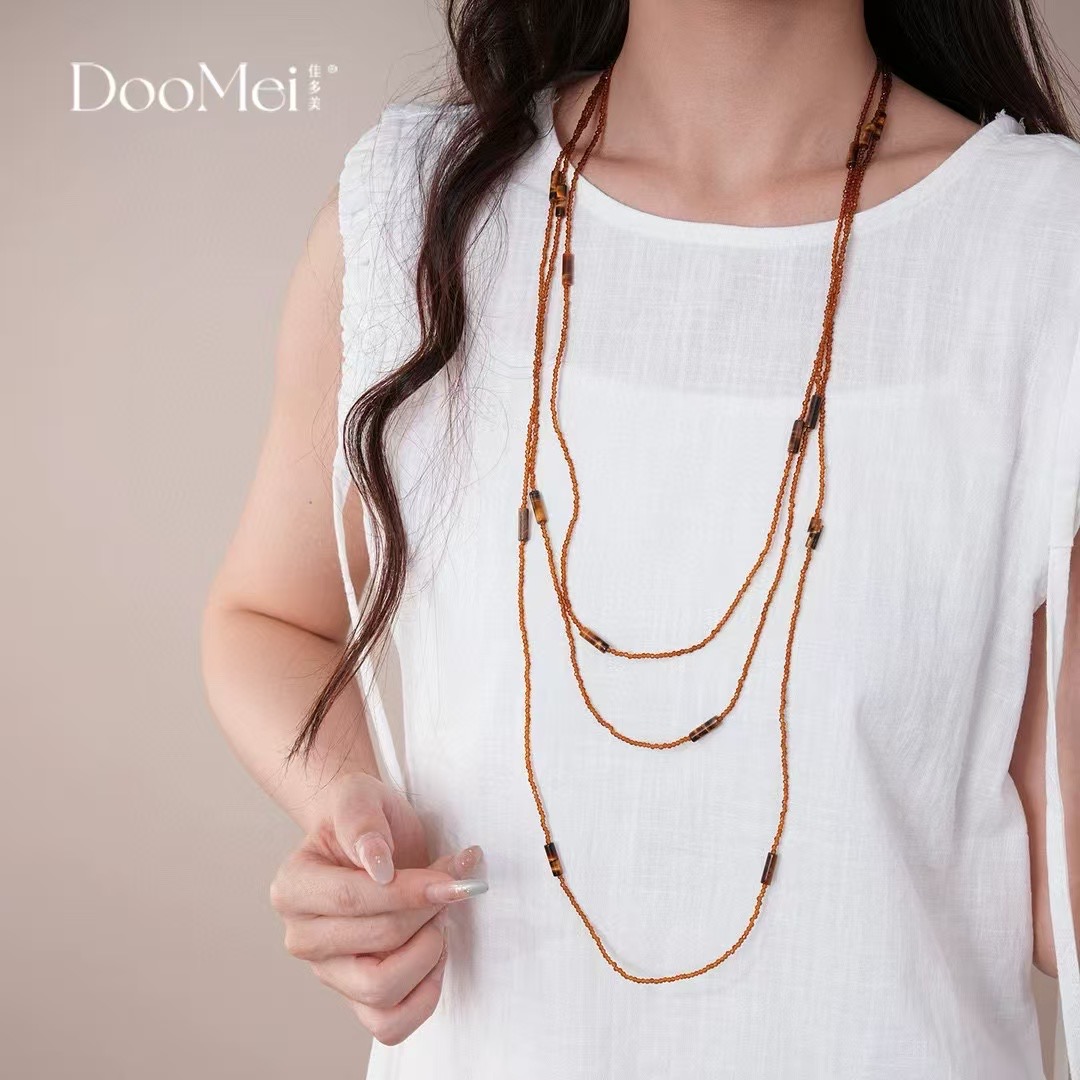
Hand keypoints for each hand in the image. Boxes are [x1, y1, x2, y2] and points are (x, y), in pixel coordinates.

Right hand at [269, 772, 486, 1044]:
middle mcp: (303, 937)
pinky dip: (424, 995)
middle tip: (453, 884)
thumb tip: (377, 864)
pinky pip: (390, 1024)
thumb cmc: (364, 818)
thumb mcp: (361, 797)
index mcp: (292, 888)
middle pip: (376, 943)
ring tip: (439, 918)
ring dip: (427, 954)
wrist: (371, 838)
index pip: (352, 900)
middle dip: (426, 913)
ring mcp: (329, 973)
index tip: (452, 877)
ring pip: (382, 991)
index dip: (408, 891)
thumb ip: (363, 823)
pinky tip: (435, 953)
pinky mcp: (356, 997)